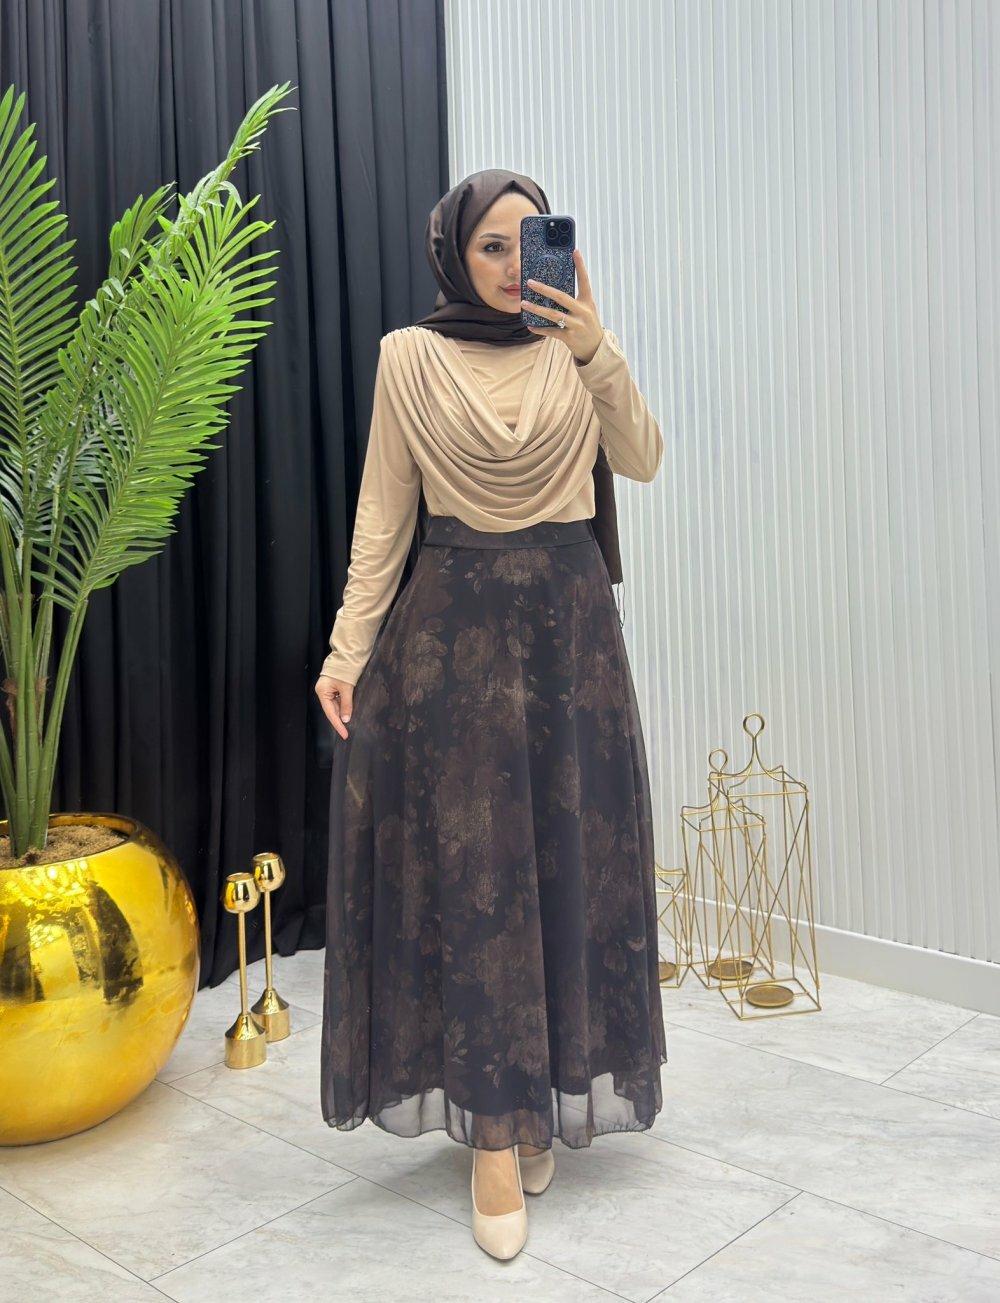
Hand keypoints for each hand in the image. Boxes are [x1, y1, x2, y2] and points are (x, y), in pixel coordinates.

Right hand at [315, 674, 353, 739]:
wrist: (347, 655)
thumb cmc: (344, 670)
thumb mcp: (347, 688)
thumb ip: (346, 704)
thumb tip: (346, 719)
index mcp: (322, 692)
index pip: (330, 713)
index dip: (337, 725)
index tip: (344, 734)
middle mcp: (323, 692)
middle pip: (331, 710)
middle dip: (339, 721)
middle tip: (346, 733)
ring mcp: (327, 690)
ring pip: (335, 706)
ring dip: (342, 714)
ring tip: (349, 725)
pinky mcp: (333, 688)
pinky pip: (337, 701)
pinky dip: (343, 706)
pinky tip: (348, 712)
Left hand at [521, 248, 602, 364]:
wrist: (595, 348)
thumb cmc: (588, 324)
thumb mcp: (586, 309)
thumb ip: (574, 299)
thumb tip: (554, 288)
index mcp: (587, 302)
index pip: (584, 281)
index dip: (580, 266)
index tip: (575, 251)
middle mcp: (583, 312)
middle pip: (561, 297)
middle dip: (544, 289)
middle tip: (530, 282)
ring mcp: (576, 325)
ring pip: (553, 315)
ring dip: (537, 309)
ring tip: (524, 303)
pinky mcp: (570, 337)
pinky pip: (552, 331)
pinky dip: (540, 329)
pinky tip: (530, 325)